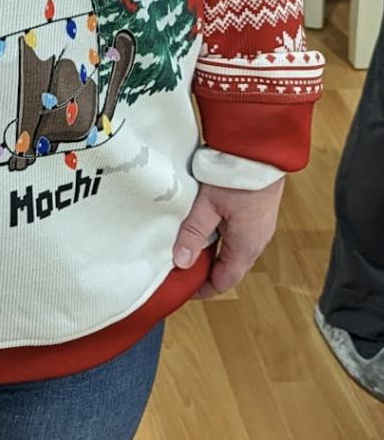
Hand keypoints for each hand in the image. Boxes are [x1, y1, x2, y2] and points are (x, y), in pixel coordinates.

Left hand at [172, 177, 284, 299]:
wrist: (260, 151)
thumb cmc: (236, 176)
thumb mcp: (207, 205)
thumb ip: (193, 233)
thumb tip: (181, 262)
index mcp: (245, 247)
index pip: (223, 281)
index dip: (202, 288)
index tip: (182, 288)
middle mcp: (256, 242)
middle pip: (228, 268)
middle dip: (204, 271)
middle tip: (178, 267)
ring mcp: (258, 228)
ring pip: (231, 251)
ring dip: (211, 253)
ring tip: (185, 247)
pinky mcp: (257, 214)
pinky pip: (236, 235)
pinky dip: (219, 238)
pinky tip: (203, 227)